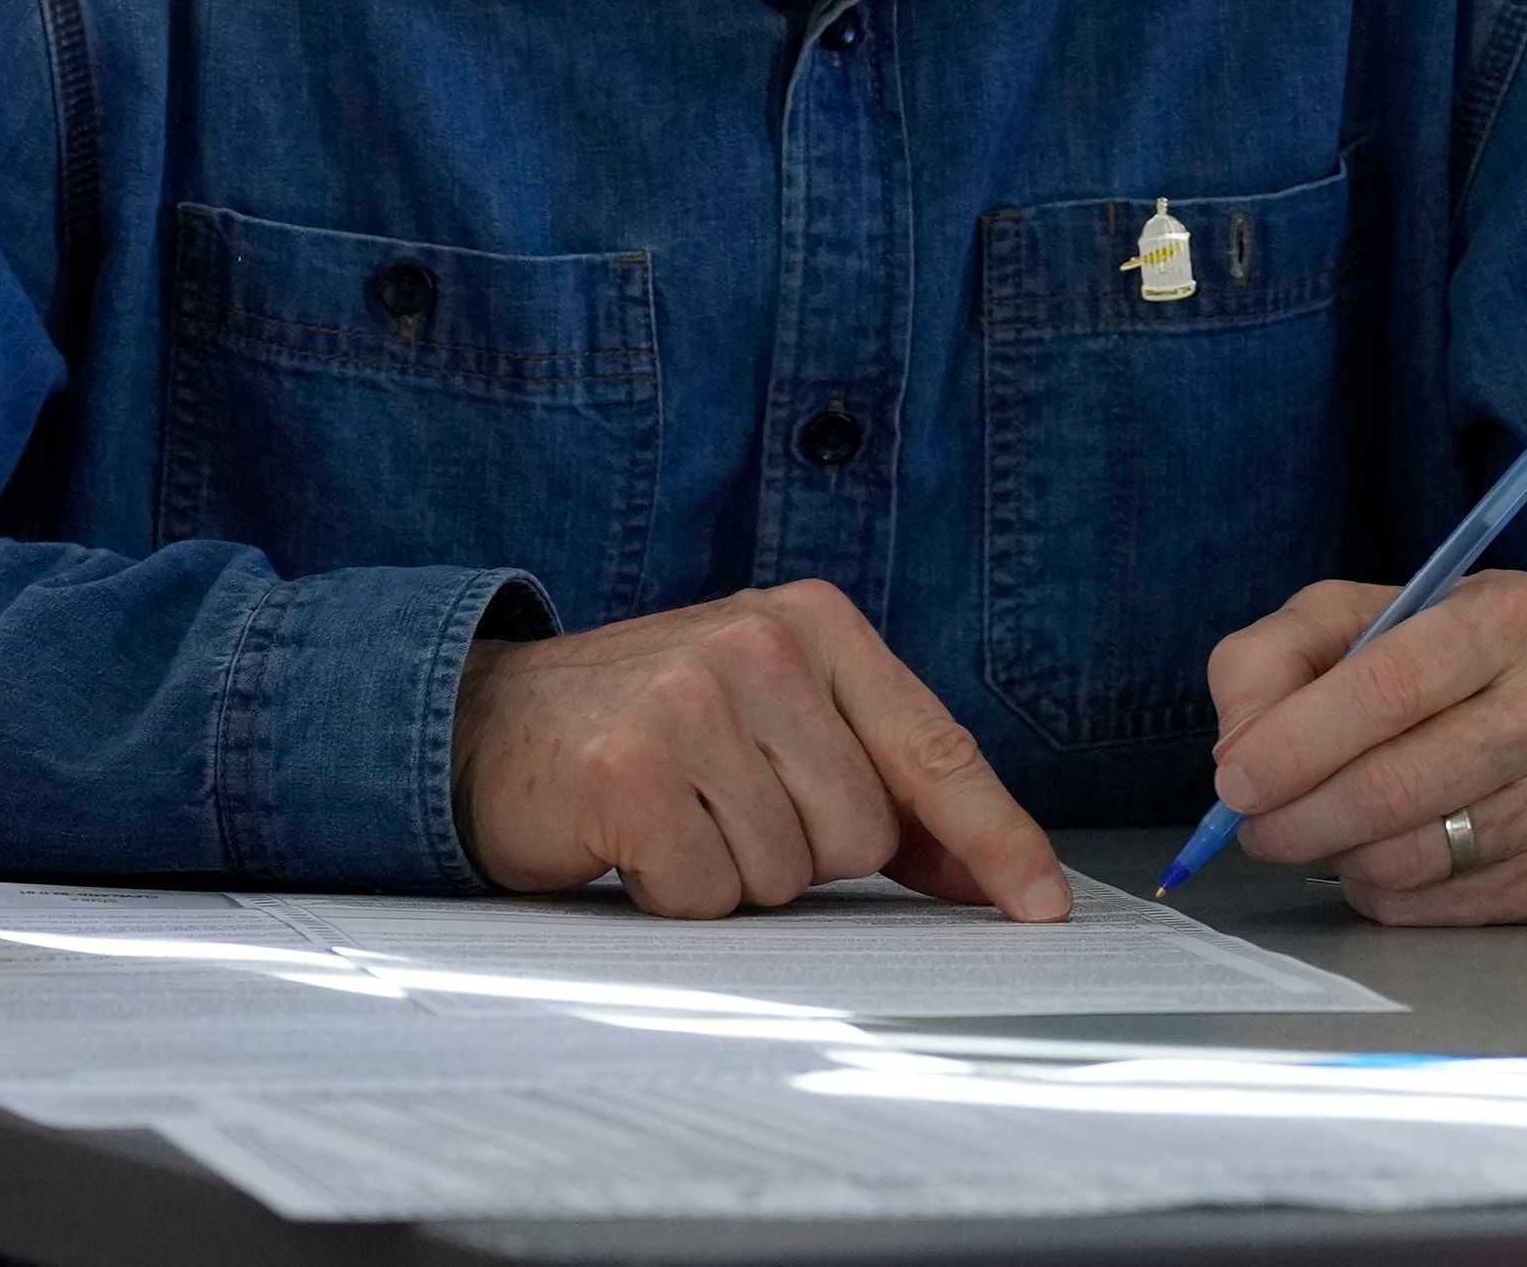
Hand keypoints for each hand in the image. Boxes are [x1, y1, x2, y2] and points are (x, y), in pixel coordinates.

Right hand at [451, 581, 1071, 922]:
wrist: (486, 723)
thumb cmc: (644, 727)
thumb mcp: (771, 719)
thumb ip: (875, 778)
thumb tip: (981, 868)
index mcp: (812, 622)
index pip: (934, 747)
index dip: (994, 837)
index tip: (1040, 904)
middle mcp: (761, 645)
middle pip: (862, 833)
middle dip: (803, 852)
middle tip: (723, 806)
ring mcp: (693, 700)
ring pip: (790, 872)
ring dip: (733, 874)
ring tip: (676, 816)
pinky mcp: (631, 769)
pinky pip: (709, 894)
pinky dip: (672, 894)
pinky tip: (633, 840)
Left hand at [1205, 570, 1526, 925]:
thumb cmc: (1430, 659)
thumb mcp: (1346, 619)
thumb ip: (1269, 661)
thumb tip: (1239, 751)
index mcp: (1507, 617)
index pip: (1385, 688)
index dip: (1296, 743)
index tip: (1235, 782)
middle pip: (1393, 786)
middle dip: (1297, 817)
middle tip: (1251, 826)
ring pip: (1411, 858)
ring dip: (1334, 856)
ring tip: (1315, 829)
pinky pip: (1436, 907)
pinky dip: (1381, 891)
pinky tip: (1377, 852)